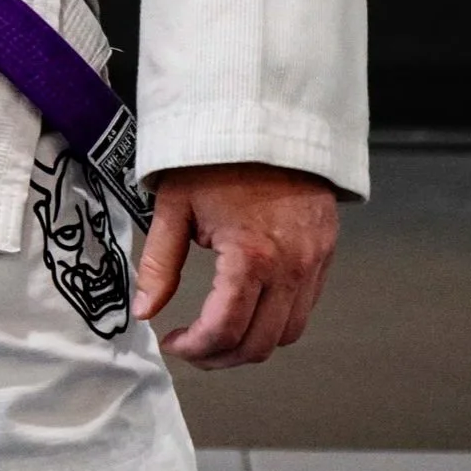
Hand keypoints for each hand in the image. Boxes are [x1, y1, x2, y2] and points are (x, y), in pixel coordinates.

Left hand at [132, 161, 337, 368]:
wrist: (269, 115)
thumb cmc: (220, 154)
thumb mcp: (175, 204)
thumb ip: (159, 263)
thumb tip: (145, 309)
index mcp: (251, 256)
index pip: (225, 331)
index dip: (194, 349)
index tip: (175, 342)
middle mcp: (290, 267)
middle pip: (259, 345)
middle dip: (220, 356)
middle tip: (194, 347)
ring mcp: (314, 262)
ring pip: (287, 334)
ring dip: (252, 343)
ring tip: (221, 331)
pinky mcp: (326, 253)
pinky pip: (306, 307)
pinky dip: (277, 319)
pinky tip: (250, 306)